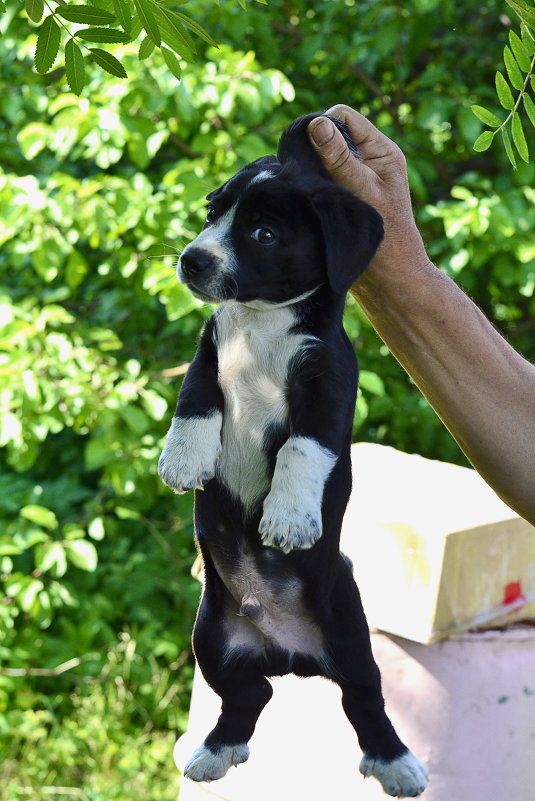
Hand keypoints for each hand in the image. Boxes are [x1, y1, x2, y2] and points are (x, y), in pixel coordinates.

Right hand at [307, 104, 428, 278]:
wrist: (388, 278)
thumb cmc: (384, 237)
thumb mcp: (360, 191)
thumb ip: (339, 157)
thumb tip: (317, 123)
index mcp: (382, 151)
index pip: (343, 116)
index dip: (322, 126)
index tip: (308, 150)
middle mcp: (369, 161)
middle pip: (332, 135)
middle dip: (315, 147)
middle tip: (306, 172)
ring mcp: (356, 179)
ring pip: (324, 158)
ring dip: (312, 168)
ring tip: (307, 188)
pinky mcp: (344, 197)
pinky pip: (322, 179)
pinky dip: (312, 184)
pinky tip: (307, 198)